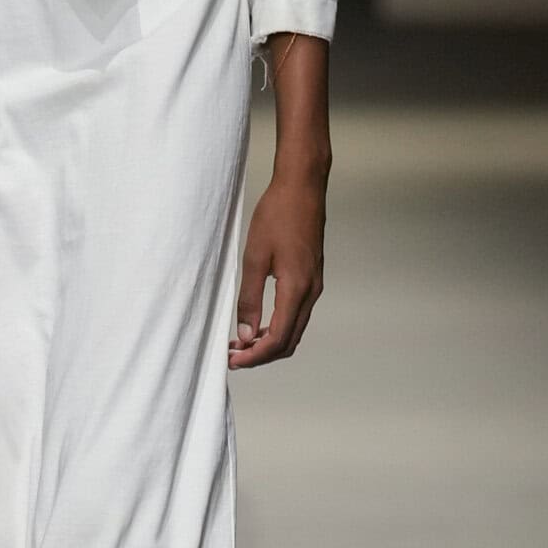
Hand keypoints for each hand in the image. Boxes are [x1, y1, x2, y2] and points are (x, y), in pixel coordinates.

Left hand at [229, 160, 327, 369]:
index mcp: (296, 288)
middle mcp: (311, 292)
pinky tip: (259, 323)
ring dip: (270, 342)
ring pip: (295, 330)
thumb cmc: (277, 215)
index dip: (255, 355)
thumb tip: (245, 334)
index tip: (233, 360)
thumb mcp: (255, 257)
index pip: (278, 339)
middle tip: (233, 356)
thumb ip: (249, 298)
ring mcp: (315, 285)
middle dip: (262, 355)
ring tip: (242, 342)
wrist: (303, 187)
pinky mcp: (312, 278)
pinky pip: (298, 314)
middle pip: (289, 341)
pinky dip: (279, 327)